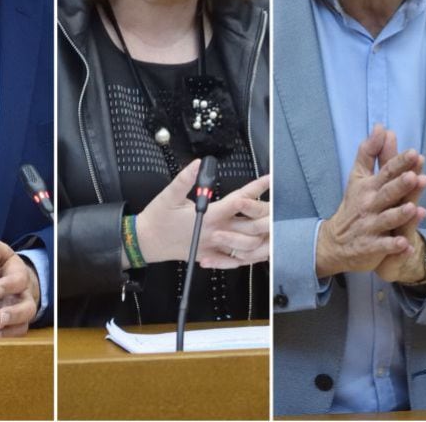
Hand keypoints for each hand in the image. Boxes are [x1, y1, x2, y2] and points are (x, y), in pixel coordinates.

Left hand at [0, 240, 39, 337]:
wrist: (6, 276)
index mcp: (18, 274)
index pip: (19, 280)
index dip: (8, 286)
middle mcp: (23, 295)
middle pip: (27, 307)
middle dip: (14, 314)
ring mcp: (20, 312)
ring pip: (22, 325)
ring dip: (8, 331)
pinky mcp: (13, 324)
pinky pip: (13, 336)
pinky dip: (2, 340)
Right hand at [137, 158, 269, 266]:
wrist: (146, 243)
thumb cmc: (157, 219)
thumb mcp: (168, 196)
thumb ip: (184, 180)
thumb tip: (196, 165)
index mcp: (208, 216)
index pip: (238, 201)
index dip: (255, 188)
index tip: (268, 179)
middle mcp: (215, 232)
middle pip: (249, 226)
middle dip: (266, 217)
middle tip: (279, 207)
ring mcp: (214, 246)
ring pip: (246, 246)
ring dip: (261, 237)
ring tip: (273, 226)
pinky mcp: (211, 255)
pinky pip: (234, 260)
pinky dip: (248, 256)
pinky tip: (257, 248)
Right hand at [316, 124, 425, 277]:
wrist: (334, 241)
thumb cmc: (353, 205)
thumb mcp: (358, 177)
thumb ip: (370, 152)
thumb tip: (381, 127)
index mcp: (370, 187)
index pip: (386, 172)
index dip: (399, 163)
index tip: (414, 153)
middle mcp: (370, 205)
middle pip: (387, 194)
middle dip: (400, 186)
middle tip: (414, 177)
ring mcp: (370, 227)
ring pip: (386, 220)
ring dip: (399, 215)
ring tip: (414, 209)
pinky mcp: (371, 247)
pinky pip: (383, 247)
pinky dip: (394, 247)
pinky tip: (405, 245)